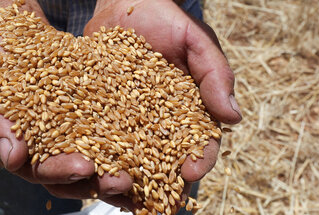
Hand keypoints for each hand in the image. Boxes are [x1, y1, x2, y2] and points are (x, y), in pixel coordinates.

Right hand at [0, 35, 132, 202]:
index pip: (44, 172)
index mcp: (26, 157)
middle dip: (100, 181)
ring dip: (121, 170)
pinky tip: (150, 145)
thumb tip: (12, 159)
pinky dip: (130, 141)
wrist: (15, 45)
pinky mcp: (93, 119)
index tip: (83, 167)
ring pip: (100, 161)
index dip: (63, 171)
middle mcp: (54, 154)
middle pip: (78, 176)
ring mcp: (76, 138)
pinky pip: (113, 132)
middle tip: (122, 182)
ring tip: (144, 175)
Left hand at [84, 0, 241, 210]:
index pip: (197, 143)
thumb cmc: (165, 19)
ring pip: (126, 155)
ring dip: (121, 174)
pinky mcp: (99, 112)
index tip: (189, 172)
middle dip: (155, 180)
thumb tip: (234, 118)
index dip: (197, 159)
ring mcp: (127, 119)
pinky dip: (92, 152)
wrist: (124, 3)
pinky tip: (84, 164)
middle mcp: (157, 122)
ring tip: (112, 185)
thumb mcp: (195, 40)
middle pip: (160, 159)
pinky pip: (95, 136)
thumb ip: (215, 75)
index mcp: (186, 111)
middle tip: (148, 197)